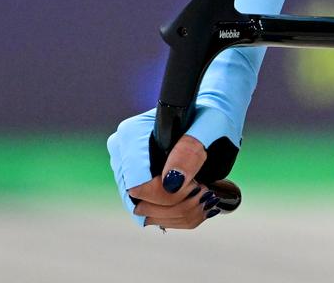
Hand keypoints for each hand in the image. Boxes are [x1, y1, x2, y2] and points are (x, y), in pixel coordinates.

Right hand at [106, 108, 238, 228]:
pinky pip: (153, 217)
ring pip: (146, 214)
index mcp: (130, 135)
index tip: (197, 186)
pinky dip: (180, 217)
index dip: (168, 194)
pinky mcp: (139, 190)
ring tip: (207, 196)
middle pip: (140, 202)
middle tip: (207, 191)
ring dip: (182, 213)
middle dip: (179, 205)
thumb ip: (190, 150)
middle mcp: (122, 156)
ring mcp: (128, 175)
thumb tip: (171, 183)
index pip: (137, 185)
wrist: (212, 120)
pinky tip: (199, 203)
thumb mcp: (209, 126)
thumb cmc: (211, 116)